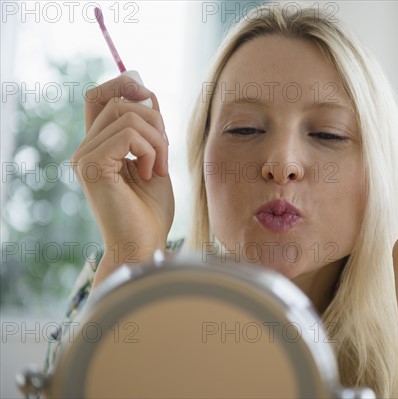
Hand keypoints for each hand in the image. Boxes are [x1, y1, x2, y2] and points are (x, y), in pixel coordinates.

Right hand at [72, 74, 174, 264]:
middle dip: (154, 119)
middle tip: (164, 154)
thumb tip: (148, 94)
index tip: (151, 99)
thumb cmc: (150, 213)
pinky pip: (130, 134)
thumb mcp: (155, 161)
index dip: (124, 85)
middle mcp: (86, 149)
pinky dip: (151, 151)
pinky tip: (151, 174)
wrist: (144, 245)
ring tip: (159, 169)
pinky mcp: (92, 166)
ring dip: (158, 140)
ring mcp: (85, 157)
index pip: (99, 96)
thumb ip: (149, 131)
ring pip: (128, 115)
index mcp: (98, 147)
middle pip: (118, 101)